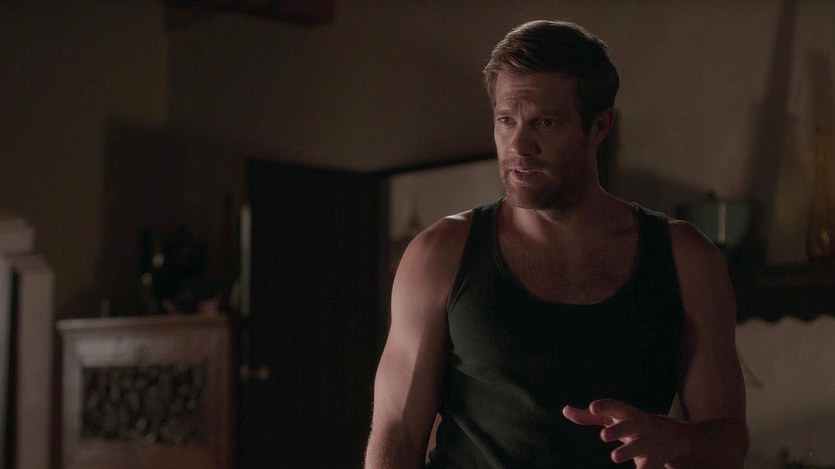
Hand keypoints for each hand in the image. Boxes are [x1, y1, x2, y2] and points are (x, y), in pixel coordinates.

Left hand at [563, 399, 694, 468]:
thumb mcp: (615, 418)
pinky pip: (648, 466)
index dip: (604, 406)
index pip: (615, 406)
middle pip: (628, 426)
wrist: (674, 437)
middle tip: (603, 436)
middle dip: (618, 430)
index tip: (593, 408)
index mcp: (627, 414)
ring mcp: (648, 443)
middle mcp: (638, 426)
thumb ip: (589, 416)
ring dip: (627, 451)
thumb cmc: (633, 425)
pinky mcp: (655, 460)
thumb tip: (565, 410)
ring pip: (638, 447)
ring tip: (615, 456)